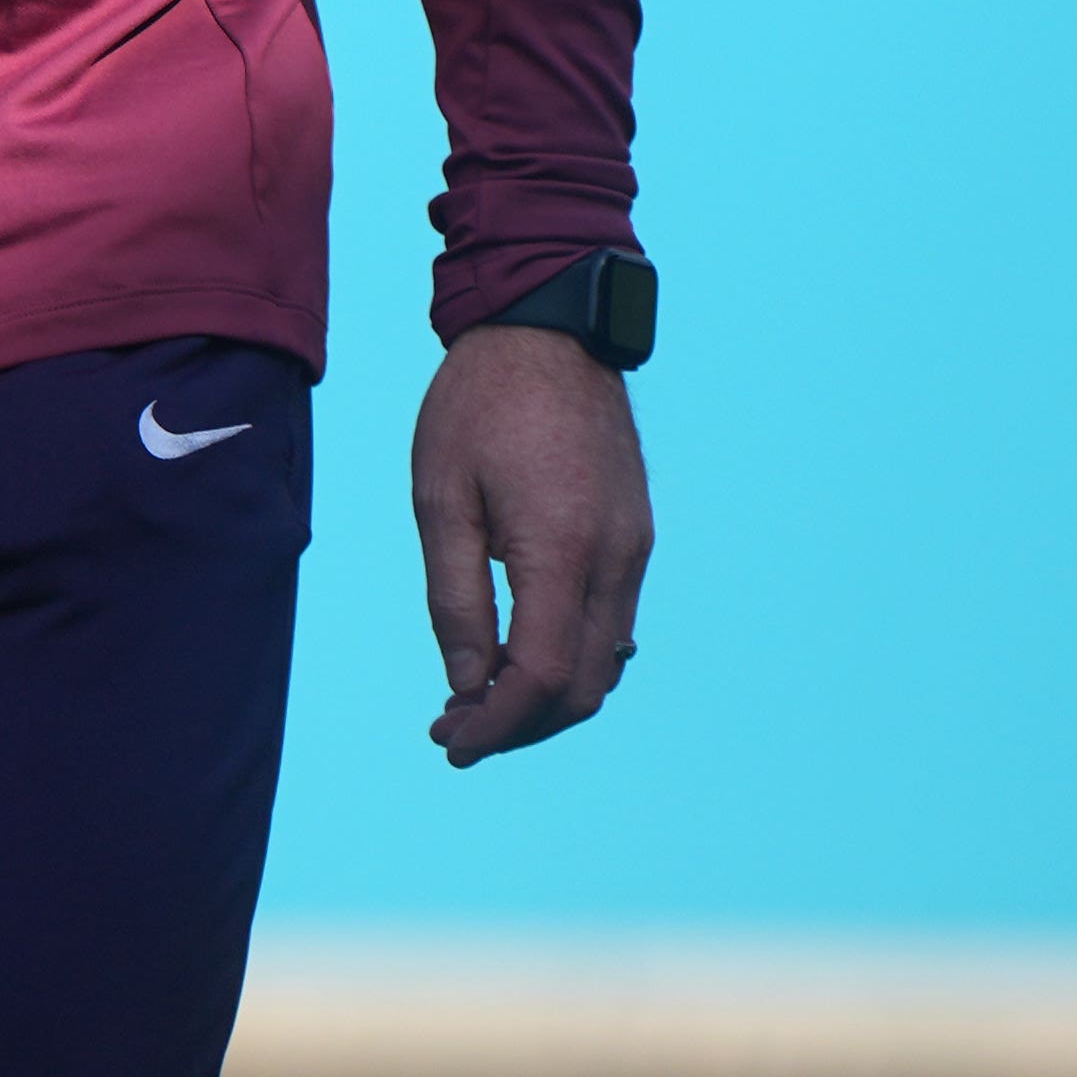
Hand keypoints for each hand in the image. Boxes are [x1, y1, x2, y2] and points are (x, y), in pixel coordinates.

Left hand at [412, 324, 650, 764]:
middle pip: (583, 686)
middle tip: (455, 730)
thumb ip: (456, 598)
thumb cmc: (478, 406)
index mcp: (562, 550)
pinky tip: (518, 655)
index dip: (498, 725)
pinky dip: (570, 657)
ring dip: (546, 696)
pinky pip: (611, 623)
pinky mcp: (635, 537)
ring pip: (604, 661)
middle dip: (521, 724)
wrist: (548, 332)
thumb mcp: (440, 498)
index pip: (543, 677)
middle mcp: (615, 560)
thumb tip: (468, 685)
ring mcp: (634, 549)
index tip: (451, 743)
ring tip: (476, 700)